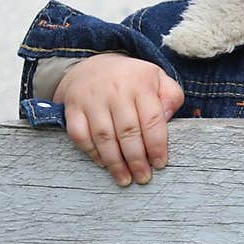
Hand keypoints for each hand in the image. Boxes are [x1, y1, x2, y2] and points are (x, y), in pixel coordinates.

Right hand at [53, 54, 184, 186]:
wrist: (93, 65)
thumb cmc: (131, 80)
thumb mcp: (157, 78)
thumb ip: (171, 96)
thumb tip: (168, 118)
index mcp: (140, 83)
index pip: (151, 119)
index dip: (156, 145)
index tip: (159, 163)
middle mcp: (115, 89)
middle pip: (127, 131)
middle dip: (136, 159)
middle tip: (143, 177)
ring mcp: (91, 98)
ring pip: (103, 136)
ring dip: (115, 162)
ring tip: (124, 179)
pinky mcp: (72, 107)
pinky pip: (80, 135)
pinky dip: (91, 152)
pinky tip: (103, 163)